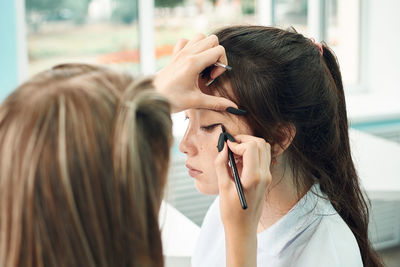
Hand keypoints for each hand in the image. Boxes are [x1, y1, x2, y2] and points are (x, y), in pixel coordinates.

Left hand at [153, 34, 237, 112]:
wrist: (151, 98)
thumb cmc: (171, 100)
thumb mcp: (196, 102)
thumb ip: (216, 103)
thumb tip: (233, 107)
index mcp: (193, 63)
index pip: (219, 50)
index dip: (221, 64)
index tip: (212, 78)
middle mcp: (187, 53)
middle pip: (212, 40)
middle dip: (216, 55)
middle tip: (209, 72)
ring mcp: (180, 52)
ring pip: (200, 37)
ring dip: (206, 49)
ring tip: (202, 66)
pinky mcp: (174, 55)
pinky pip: (186, 41)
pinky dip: (192, 47)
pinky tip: (192, 62)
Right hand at [215, 135, 271, 266]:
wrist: (243, 229)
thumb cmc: (231, 212)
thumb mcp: (223, 188)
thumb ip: (222, 165)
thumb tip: (222, 149)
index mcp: (254, 177)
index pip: (251, 147)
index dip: (237, 143)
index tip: (226, 146)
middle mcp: (264, 175)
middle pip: (261, 144)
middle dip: (244, 140)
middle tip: (230, 145)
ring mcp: (267, 177)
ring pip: (264, 149)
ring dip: (249, 146)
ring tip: (233, 153)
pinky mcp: (265, 179)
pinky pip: (262, 158)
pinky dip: (251, 154)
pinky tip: (238, 162)